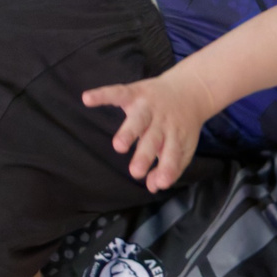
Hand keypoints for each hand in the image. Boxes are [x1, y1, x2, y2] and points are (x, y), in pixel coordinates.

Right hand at [81, 71, 212, 189]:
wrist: (189, 89)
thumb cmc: (180, 126)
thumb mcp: (182, 147)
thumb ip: (170, 168)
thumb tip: (153, 187)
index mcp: (175, 136)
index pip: (173, 154)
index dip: (168, 168)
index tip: (162, 182)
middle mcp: (162, 121)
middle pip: (153, 139)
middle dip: (145, 155)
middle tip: (136, 172)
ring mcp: (148, 106)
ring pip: (138, 119)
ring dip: (129, 131)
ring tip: (119, 146)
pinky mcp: (135, 92)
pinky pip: (118, 93)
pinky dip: (102, 95)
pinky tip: (87, 99)